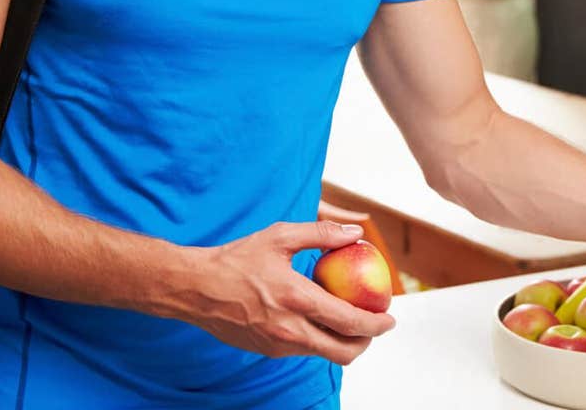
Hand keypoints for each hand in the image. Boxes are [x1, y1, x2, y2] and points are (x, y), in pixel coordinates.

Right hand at [176, 220, 395, 364]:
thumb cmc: (237, 259)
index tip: (390, 319)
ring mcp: (277, 345)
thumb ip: (321, 234)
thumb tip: (357, 232)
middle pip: (343, 351)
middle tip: (374, 326)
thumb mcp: (279, 236)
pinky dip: (318, 338)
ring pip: (323, 352)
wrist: (195, 289)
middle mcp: (290, 329)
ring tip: (346, 318)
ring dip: (341, 341)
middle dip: (366, 342)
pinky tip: (316, 318)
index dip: (377, 325)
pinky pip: (303, 350)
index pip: (350, 322)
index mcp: (297, 299)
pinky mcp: (266, 351)